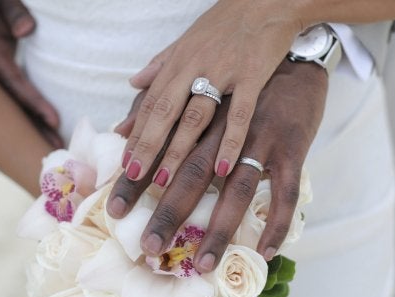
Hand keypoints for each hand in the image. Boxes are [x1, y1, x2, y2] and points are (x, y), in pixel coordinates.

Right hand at [0, 0, 62, 147]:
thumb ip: (13, 12)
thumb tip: (26, 30)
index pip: (15, 83)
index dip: (34, 103)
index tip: (55, 121)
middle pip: (13, 104)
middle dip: (34, 127)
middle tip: (56, 147)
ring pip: (14, 104)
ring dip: (32, 125)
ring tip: (53, 144)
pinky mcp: (0, 73)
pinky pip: (15, 96)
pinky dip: (30, 112)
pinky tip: (43, 125)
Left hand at [108, 59, 327, 271]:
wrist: (296, 60)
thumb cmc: (241, 77)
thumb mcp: (197, 87)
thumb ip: (157, 104)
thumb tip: (119, 128)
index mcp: (200, 112)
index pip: (160, 150)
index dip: (136, 180)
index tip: (113, 210)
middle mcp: (226, 127)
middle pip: (192, 174)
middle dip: (169, 212)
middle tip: (149, 247)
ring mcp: (260, 137)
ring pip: (237, 188)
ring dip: (219, 227)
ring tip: (204, 262)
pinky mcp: (293, 147)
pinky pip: (286, 191)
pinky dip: (277, 222)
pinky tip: (266, 251)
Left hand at [121, 0, 305, 188]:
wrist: (268, 0)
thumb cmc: (226, 22)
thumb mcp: (188, 39)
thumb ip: (160, 63)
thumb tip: (133, 82)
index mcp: (179, 60)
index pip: (152, 102)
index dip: (137, 131)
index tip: (125, 159)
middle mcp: (195, 67)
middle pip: (165, 112)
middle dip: (147, 145)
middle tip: (133, 176)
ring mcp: (223, 73)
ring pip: (194, 116)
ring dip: (177, 150)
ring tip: (163, 180)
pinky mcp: (252, 77)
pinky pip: (239, 114)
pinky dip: (230, 141)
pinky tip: (221, 168)